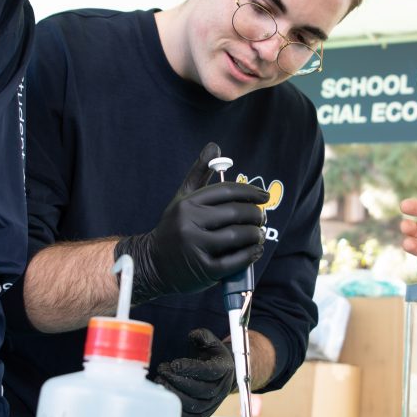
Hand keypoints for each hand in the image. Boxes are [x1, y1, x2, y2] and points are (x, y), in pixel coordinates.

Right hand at [116, 143, 268, 302]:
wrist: (152, 263)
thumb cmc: (174, 227)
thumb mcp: (183, 198)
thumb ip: (199, 173)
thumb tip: (215, 147)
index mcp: (187, 203)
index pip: (227, 191)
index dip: (250, 192)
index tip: (264, 196)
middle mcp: (189, 223)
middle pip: (235, 213)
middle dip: (255, 215)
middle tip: (261, 218)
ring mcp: (195, 247)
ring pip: (237, 236)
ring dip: (255, 235)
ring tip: (258, 234)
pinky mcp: (203, 269)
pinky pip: (234, 261)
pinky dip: (250, 255)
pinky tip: (255, 250)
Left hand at [155, 328, 235, 416]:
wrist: (221, 374)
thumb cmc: (211, 355)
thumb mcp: (210, 342)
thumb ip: (203, 336)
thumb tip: (193, 335)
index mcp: (225, 369)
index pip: (209, 371)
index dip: (192, 368)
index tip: (174, 364)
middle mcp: (221, 388)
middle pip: (201, 390)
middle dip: (178, 381)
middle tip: (162, 371)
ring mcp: (213, 404)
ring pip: (195, 405)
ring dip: (175, 395)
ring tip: (160, 382)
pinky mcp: (204, 414)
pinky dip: (177, 410)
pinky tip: (164, 397)